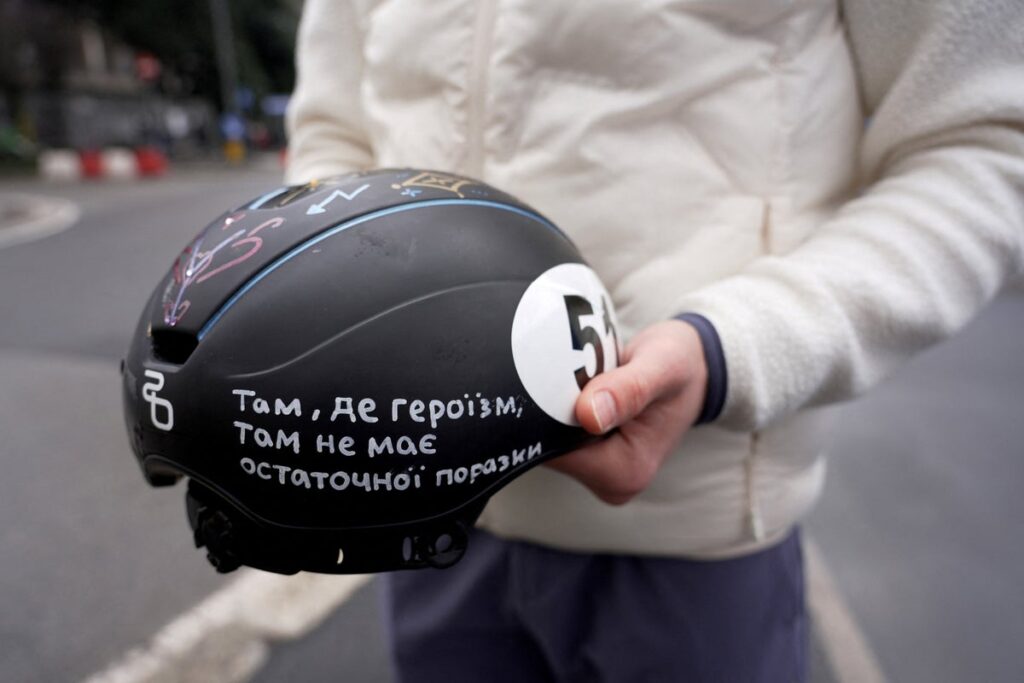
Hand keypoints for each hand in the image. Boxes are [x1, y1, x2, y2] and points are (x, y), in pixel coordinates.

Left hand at [545, 319, 708, 504]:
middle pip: (548, 448)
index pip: (554, 451)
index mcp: (626, 472)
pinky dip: (563, 409)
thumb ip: (629, 390)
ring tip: (587, 378)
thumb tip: (588, 415)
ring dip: (555, 407)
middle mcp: (611, 482)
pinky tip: (583, 388)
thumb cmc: (679, 366)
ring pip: (550, 439)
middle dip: (548, 409)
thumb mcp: (662, 367)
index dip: (544, 414)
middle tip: (578, 372)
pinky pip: (560, 434)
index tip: (557, 377)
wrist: (692, 370)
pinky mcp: (594, 459)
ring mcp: (601, 473)